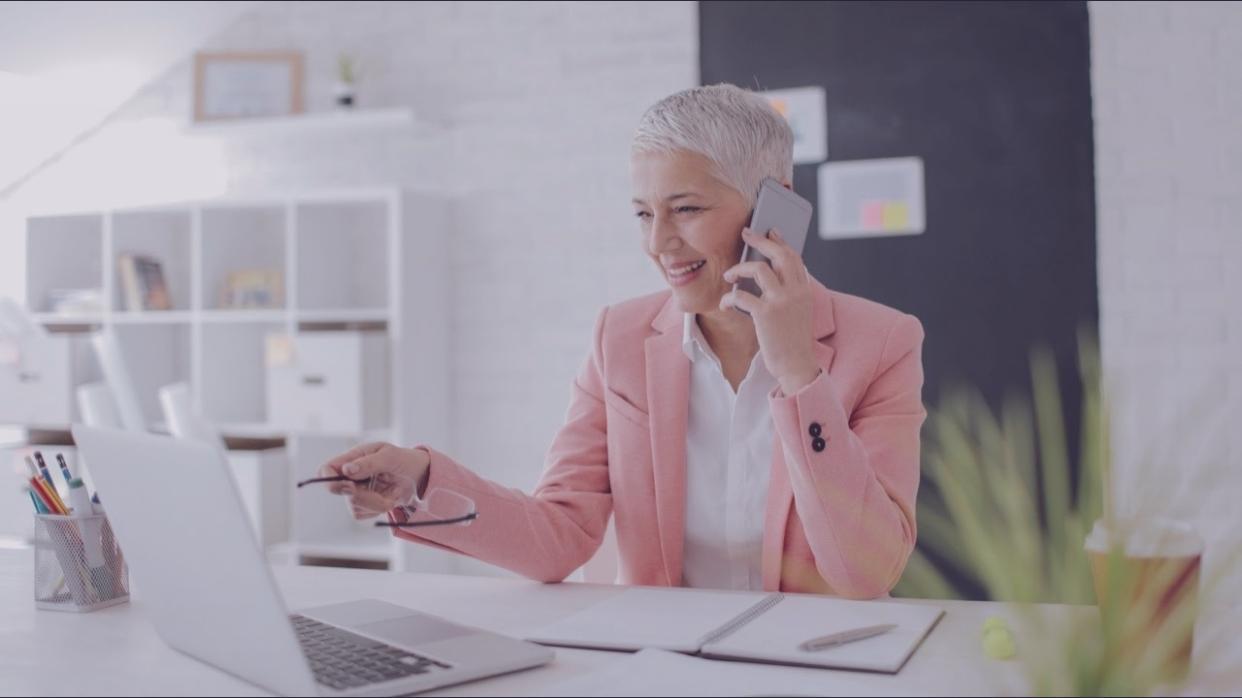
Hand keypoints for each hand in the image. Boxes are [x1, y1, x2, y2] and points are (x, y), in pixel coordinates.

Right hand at [315, 442, 430, 519]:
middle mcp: (349, 477)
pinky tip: (390, 497)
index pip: (325, 470)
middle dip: (364, 495)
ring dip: (378, 502)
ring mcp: (354, 493)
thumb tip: (347, 470)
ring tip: (394, 490)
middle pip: (339, 492)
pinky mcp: (363, 507)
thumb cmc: (402, 460)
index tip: (349, 486)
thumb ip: (369, 463)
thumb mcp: (390, 456)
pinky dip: (380, 507)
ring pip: (354, 506)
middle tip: (387, 490)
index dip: (329, 480)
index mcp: (351, 459)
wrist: (418, 476)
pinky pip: (364, 514)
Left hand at [721, 227, 820, 393]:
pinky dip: (728, 299)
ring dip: (738, 269)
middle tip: (745, 234)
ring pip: (758, 269)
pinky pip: (741, 295)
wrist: (796, 365)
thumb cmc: (792, 340)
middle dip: (760, 241)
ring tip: (729, 276)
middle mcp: (795, 291)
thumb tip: (767, 274)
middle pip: (778, 254)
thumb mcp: (798, 311)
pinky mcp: (765, 314)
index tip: (770, 231)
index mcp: (804, 290)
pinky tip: (725, 305)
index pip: (794, 257)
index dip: (780, 241)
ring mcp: (780, 301)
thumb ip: (789, 292)